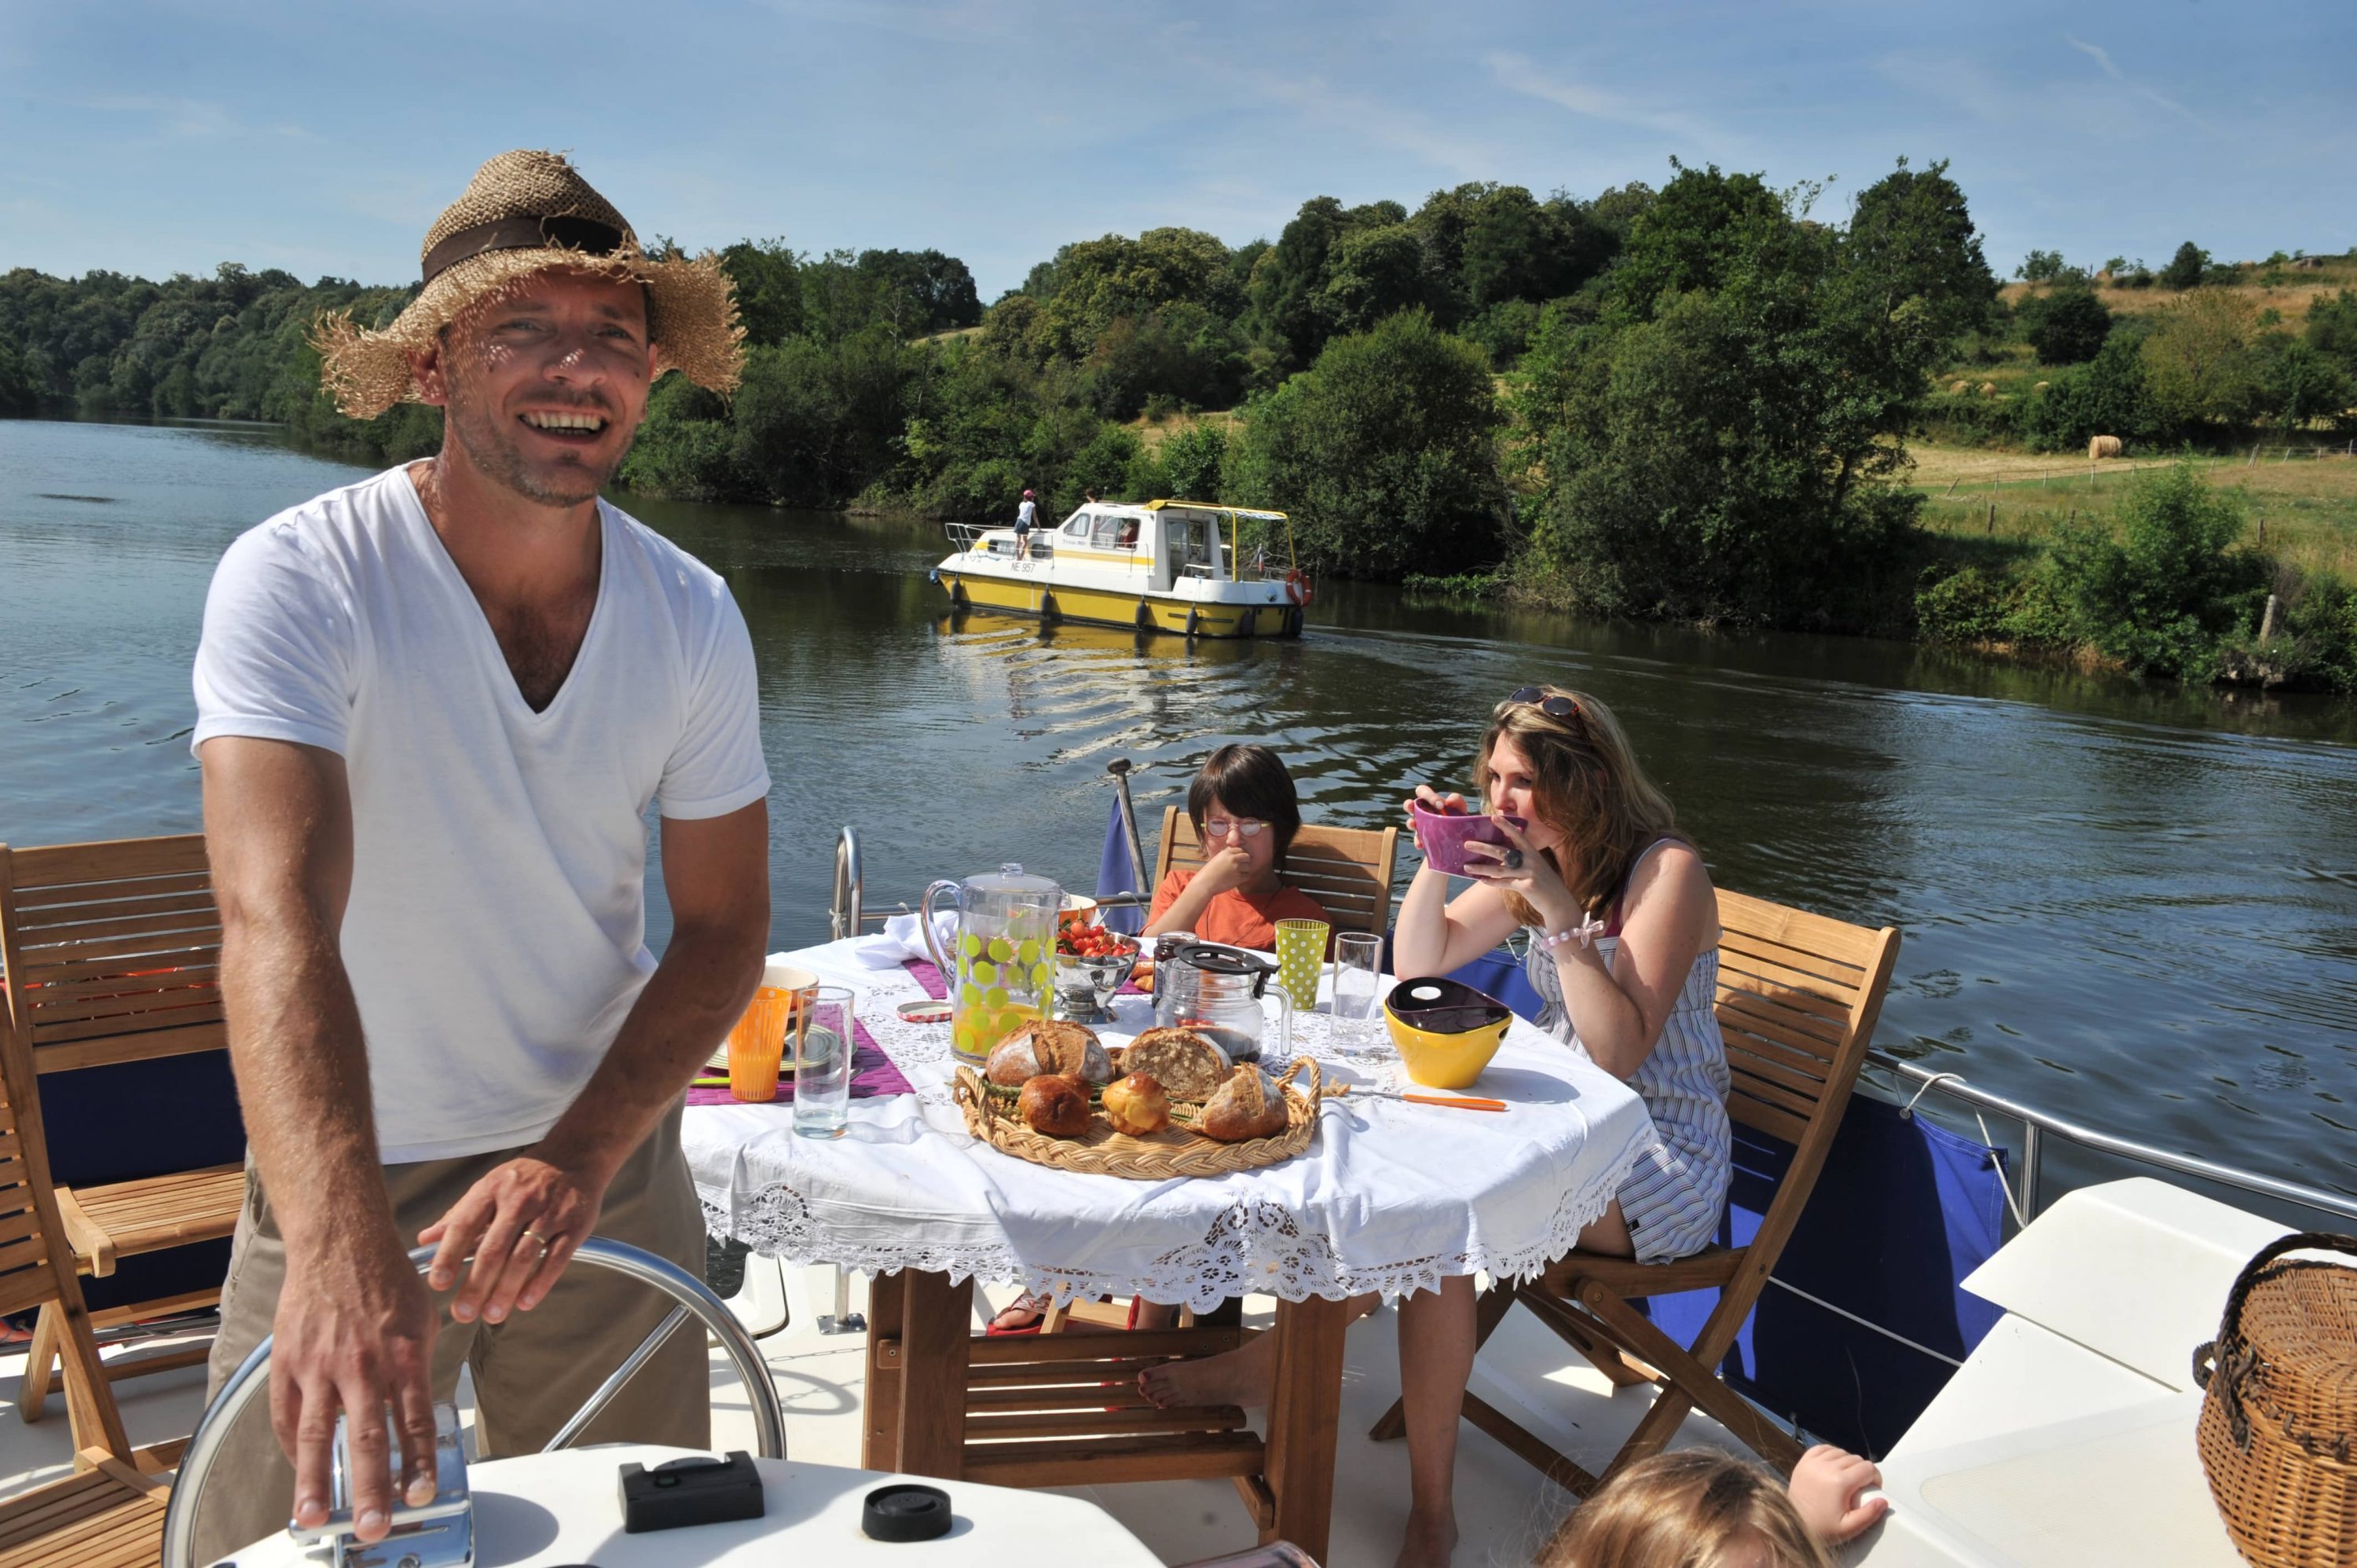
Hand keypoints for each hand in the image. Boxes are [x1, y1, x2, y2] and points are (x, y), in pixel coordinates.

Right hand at [273, 1233, 439, 1540]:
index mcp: (403, 1354)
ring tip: (314, 1517)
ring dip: (316, 1480)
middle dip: (371, 1485)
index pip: (415, 1419)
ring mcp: (320, 1364)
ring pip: (318, 1432)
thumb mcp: (422, 1322)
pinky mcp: (287, 1361)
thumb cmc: (387, 1282)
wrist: (340, 1244)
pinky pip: (287, 1415)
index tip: (421, 1494)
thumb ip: (419, 1372)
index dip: (419, 1461)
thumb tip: (421, 1421)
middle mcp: (362, 1363)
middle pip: (368, 1435)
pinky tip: (300, 1473)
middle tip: (372, 1525)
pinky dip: (293, 1447)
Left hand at [417, 1154, 605, 1327]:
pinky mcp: (575, 1224)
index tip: (438, 1284)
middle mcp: (520, 1200)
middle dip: (477, 1284)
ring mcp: (550, 1212)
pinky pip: (556, 1257)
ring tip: (492, 1315)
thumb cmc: (524, 1178)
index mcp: (492, 1189)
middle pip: (494, 1248)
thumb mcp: (488, 1187)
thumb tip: (424, 1240)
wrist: (575, 1156)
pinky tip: (525, 1302)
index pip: (465, 1224)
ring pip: (524, 1257)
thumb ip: (458, 1216)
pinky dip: (541, 1283)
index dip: (449, 1255)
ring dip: (506, 1289)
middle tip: (463, 1313)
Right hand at [1195, 841, 1253, 896]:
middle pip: (1247, 856)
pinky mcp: (1238, 878)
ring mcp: (1237, 868)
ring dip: (1245, 870)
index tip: (1238, 860)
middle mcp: (1233, 858)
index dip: (1240, 855)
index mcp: (1227, 852)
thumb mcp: (1217, 858)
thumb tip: (1234, 852)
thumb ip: (1226, 855)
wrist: (1205, 883)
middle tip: (1241, 866)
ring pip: (1248, 867)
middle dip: (1245, 861)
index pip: (1240, 850)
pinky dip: (1244, 877)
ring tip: (1237, 874)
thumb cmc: (1208, 872)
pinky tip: (1238, 879)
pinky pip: (1247, 876)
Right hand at [1401, 785, 1468, 854]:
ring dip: (1410, 823)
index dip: (1428, 795)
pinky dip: (1418, 841)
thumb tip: (1448, 801)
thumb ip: (1457, 800)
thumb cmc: (1458, 817)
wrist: (1461, 837)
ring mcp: (1420, 825)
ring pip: (1410, 822)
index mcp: (1429, 801)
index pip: (1422, 791)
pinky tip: (1421, 844)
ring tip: (1413, 825)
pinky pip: (1417, 839)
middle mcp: (1422, 811)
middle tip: (1412, 807)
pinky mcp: (1422, 839)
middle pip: (1409, 804)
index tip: (1440, 805)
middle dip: (1408, 805)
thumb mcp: (1460, 808)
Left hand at [1459, 814, 1576, 926]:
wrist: (1558, 901)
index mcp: (1533, 852)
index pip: (1517, 835)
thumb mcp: (1536, 865)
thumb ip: (1522, 857)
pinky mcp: (1526, 886)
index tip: (1493, 817)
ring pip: (1499, 869)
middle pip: (1502, 852)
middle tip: (1466, 844)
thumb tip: (1502, 853)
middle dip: (1483, 847)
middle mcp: (1531, 860)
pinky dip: (1492, 882)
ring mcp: (1529, 873)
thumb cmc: (1544, 883)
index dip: (1505, 826)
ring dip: (1481, 868)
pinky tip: (1481, 880)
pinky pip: (1504, 883)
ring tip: (1466, 867)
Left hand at [1787, 1444, 1887, 1544]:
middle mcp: (1826, 1467)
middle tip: (1859, 1487)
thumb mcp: (1850, 1528)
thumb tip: (1883, 1500)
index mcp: (1840, 1482)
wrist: (1793, 1525)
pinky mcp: (1803, 1462)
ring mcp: (1812, 1462)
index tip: (1872, 1489)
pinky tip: (1833, 1465)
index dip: (1875, 1478)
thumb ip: (1869, 1514)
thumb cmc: (1823, 1529)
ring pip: (1840, 1452)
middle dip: (1862, 1472)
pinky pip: (1822, 1448)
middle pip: (1856, 1459)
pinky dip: (1831, 1453)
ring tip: (1847, 1478)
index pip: (1868, 1468)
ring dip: (1847, 1462)